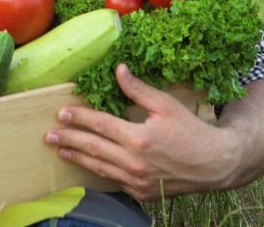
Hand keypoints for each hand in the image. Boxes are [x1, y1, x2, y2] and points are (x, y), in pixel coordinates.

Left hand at [45, 64, 240, 200]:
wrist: (215, 164)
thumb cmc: (192, 131)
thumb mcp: (167, 105)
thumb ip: (138, 90)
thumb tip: (118, 70)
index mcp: (139, 138)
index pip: (100, 125)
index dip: (79, 118)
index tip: (62, 112)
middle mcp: (134, 162)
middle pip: (93, 148)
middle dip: (69, 139)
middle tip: (49, 134)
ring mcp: (137, 181)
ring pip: (99, 168)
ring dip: (77, 157)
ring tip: (60, 150)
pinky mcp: (141, 192)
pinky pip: (113, 181)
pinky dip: (98, 171)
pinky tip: (87, 164)